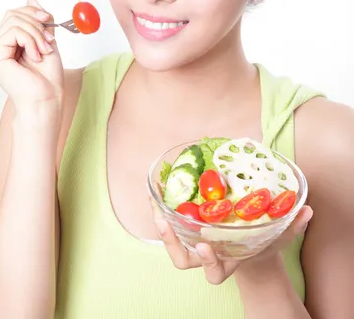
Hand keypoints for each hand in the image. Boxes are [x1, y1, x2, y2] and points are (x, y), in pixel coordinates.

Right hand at [0, 0, 63, 109]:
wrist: (47, 99)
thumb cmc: (48, 78)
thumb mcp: (47, 40)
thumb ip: (39, 20)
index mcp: (9, 44)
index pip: (14, 14)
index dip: (32, 12)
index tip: (48, 20)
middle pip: (12, 14)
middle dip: (35, 22)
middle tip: (48, 40)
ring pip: (14, 21)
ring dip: (35, 34)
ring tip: (43, 51)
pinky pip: (13, 32)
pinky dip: (30, 40)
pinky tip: (35, 56)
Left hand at [153, 206, 312, 284]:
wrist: (248, 246)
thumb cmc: (262, 242)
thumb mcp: (277, 236)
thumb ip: (292, 226)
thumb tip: (307, 210)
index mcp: (228, 262)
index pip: (214, 273)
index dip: (208, 263)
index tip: (206, 245)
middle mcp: (207, 257)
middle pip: (183, 261)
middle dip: (172, 244)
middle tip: (165, 222)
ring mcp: (194, 245)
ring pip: (171, 244)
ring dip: (161, 225)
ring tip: (155, 203)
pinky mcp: (185, 230)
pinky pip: (168, 223)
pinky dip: (160, 207)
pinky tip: (157, 187)